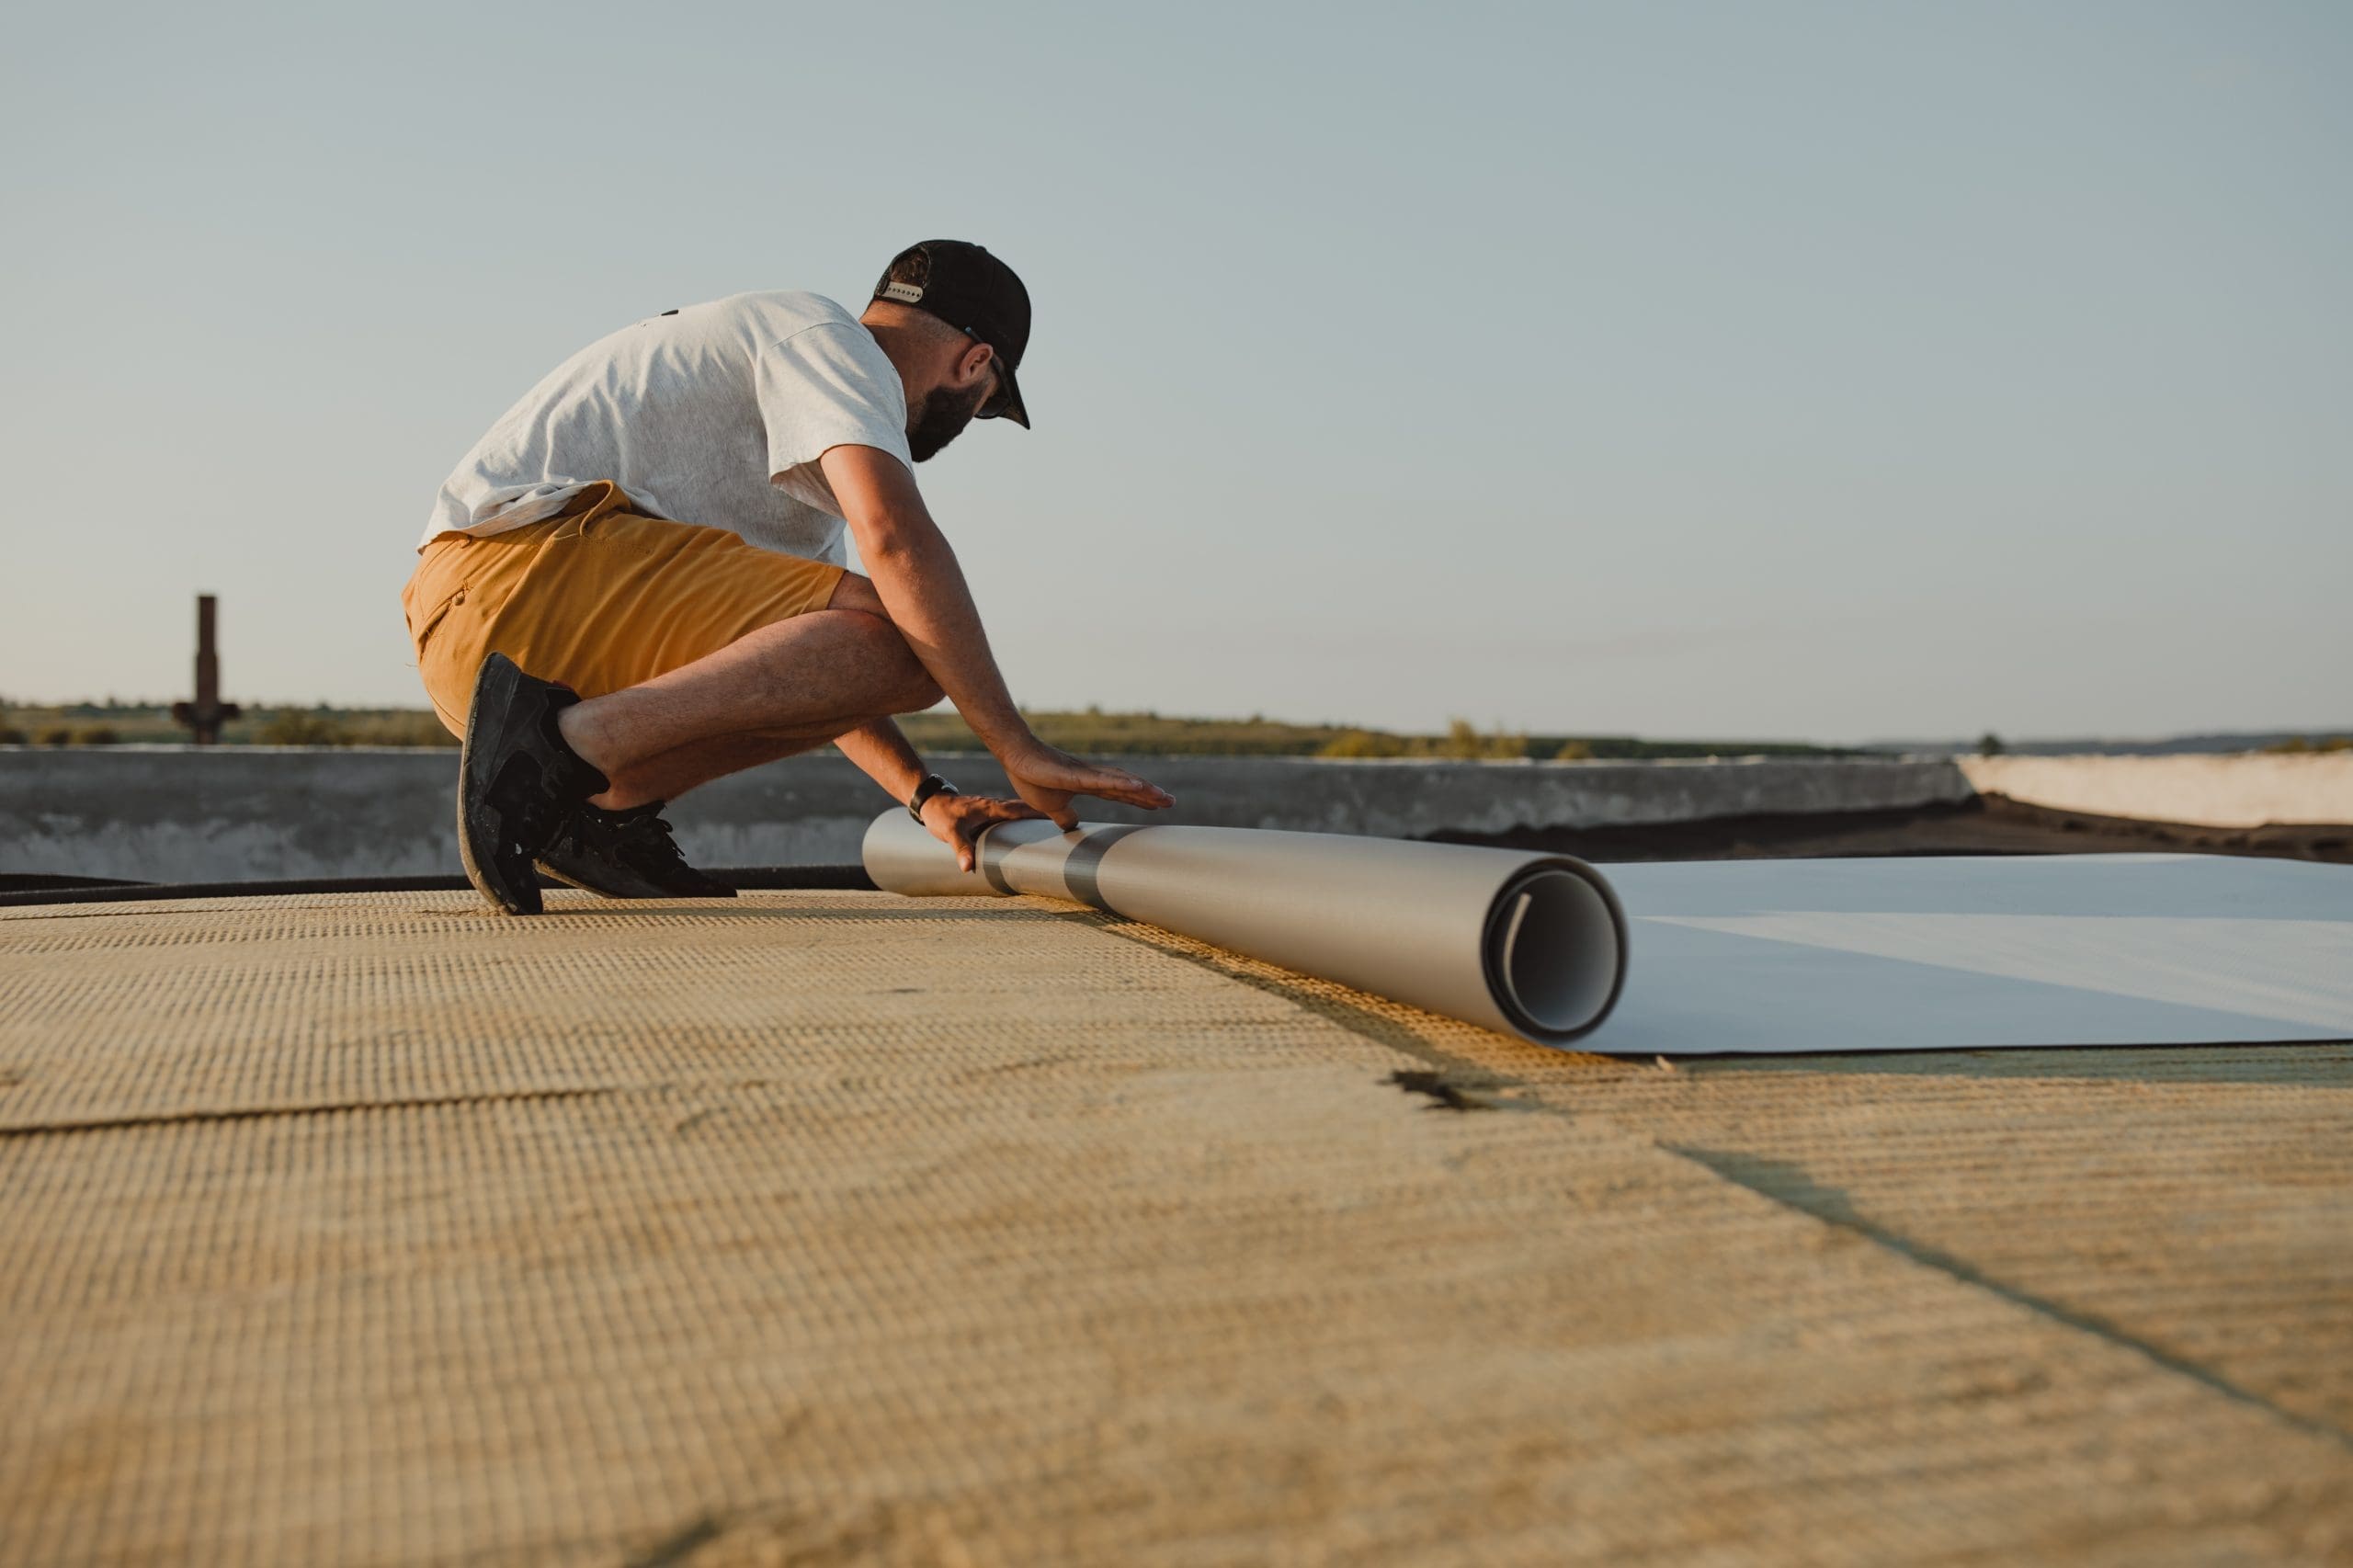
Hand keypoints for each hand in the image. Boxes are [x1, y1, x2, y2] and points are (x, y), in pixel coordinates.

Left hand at [920, 791, 1050, 873]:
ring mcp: (992, 809)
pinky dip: (1022, 819)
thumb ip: (961, 849)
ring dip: (1034, 816)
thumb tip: (969, 868)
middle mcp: (995, 806)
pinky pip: (1011, 816)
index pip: (1022, 810)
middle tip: (1067, 822)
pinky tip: (1027, 829)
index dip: (1040, 813)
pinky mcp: (987, 813)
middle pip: (1026, 809)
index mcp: (992, 808)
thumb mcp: (950, 832)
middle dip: (1045, 815)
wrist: (929, 802)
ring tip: (1053, 828)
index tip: (1060, 816)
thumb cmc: (940, 815)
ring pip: (1019, 811)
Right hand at [997, 739, 1175, 830]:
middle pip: (1127, 786)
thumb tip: (1072, 827)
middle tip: (1171, 801)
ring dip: (1142, 789)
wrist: (1016, 756)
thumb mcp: (1051, 806)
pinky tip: (1138, 785)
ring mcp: (1085, 774)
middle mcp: (1093, 777)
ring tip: (1162, 796)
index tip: (1160, 804)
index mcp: (1089, 784)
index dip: (1140, 798)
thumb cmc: (1032, 777)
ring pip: (1120, 782)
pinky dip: (1122, 782)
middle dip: (1149, 794)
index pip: (1120, 792)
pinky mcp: (1075, 774)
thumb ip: (1064, 816)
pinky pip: (1102, 780)